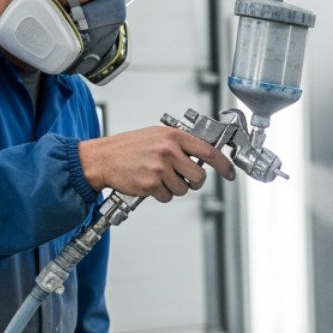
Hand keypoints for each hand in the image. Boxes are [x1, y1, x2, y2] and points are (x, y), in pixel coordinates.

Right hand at [78, 126, 235, 202]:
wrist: (102, 158)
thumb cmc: (128, 147)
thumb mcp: (157, 135)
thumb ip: (180, 143)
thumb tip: (205, 154)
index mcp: (173, 136)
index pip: (209, 152)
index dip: (223, 165)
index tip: (230, 174)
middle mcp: (169, 151)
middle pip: (199, 176)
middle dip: (193, 182)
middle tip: (183, 179)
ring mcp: (160, 168)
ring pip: (183, 189)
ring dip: (173, 188)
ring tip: (158, 176)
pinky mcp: (151, 184)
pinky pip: (167, 197)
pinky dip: (160, 194)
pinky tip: (149, 183)